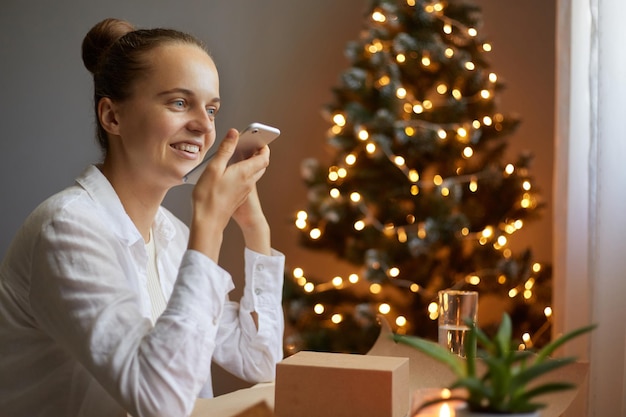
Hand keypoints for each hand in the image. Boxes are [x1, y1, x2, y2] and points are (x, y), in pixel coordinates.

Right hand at [188, 129, 268, 260]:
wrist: (208, 222)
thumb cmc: (208, 197)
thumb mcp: (214, 168)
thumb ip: (226, 149)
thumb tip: (234, 133)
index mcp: (245, 173)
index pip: (264, 157)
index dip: (264, 146)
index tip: (259, 138)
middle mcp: (248, 182)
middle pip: (261, 165)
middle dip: (257, 153)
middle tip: (249, 144)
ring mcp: (244, 191)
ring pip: (254, 174)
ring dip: (250, 163)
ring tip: (238, 155)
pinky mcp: (239, 197)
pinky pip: (246, 182)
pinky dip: (243, 173)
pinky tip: (230, 171)